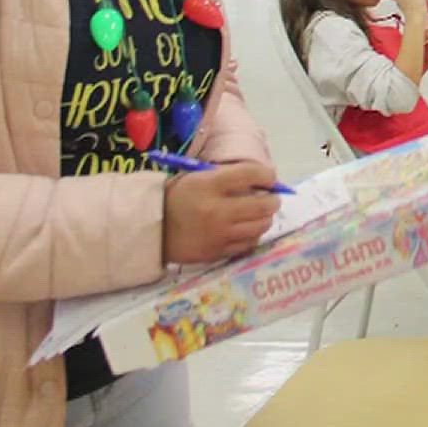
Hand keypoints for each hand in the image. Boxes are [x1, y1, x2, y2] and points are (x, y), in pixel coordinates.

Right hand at [163, 161, 281, 265]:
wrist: (153, 228)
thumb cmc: (177, 197)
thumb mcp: (197, 177)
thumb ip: (227, 176)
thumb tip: (261, 178)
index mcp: (210, 185)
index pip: (252, 174)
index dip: (267, 175)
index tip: (269, 177)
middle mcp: (218, 210)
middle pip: (264, 204)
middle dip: (273, 199)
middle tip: (271, 197)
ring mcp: (220, 234)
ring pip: (261, 226)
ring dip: (265, 218)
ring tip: (260, 213)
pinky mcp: (218, 252)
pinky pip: (249, 243)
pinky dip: (253, 234)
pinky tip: (247, 228)